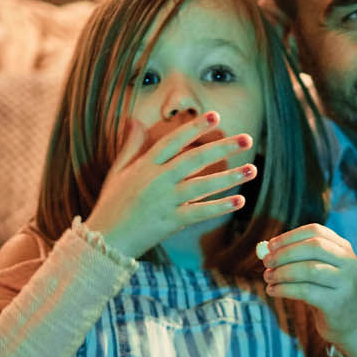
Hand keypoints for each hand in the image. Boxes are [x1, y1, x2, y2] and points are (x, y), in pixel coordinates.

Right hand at [87, 112, 256, 259]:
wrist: (105, 240)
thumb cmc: (111, 204)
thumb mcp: (117, 171)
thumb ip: (130, 145)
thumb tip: (134, 119)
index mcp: (145, 165)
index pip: (173, 140)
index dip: (194, 127)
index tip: (215, 115)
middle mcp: (157, 180)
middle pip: (194, 159)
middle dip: (222, 147)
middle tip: (247, 138)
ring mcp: (165, 201)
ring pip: (202, 185)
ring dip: (229, 177)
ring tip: (252, 169)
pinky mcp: (171, 222)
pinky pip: (199, 212)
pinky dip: (219, 207)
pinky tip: (239, 201)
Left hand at [259, 224, 356, 356]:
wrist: (349, 323)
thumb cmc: (326, 292)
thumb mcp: (316, 270)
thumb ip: (296, 258)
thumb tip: (264, 251)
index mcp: (343, 248)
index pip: (316, 231)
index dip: (290, 236)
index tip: (270, 245)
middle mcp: (349, 262)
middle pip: (314, 247)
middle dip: (285, 253)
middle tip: (266, 262)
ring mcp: (345, 282)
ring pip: (309, 269)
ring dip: (282, 272)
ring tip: (268, 278)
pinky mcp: (337, 302)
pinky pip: (305, 291)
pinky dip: (284, 289)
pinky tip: (273, 291)